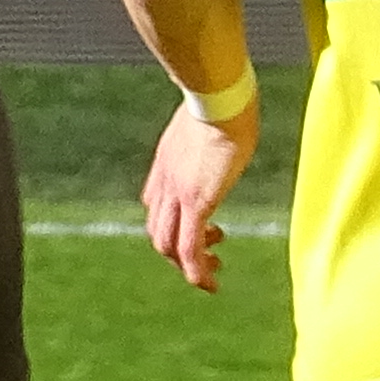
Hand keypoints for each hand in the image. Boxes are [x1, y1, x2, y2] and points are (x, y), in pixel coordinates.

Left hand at [142, 99, 258, 290]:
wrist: (218, 99)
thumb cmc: (223, 103)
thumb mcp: (209, 124)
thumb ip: (209, 136)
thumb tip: (224, 135)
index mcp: (166, 164)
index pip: (155, 204)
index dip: (172, 222)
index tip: (202, 226)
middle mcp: (164, 182)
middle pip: (157, 230)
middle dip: (177, 251)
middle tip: (207, 255)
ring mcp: (177, 193)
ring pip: (167, 244)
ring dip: (187, 264)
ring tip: (212, 269)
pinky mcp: (196, 202)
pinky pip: (188, 247)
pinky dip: (196, 271)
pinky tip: (209, 282)